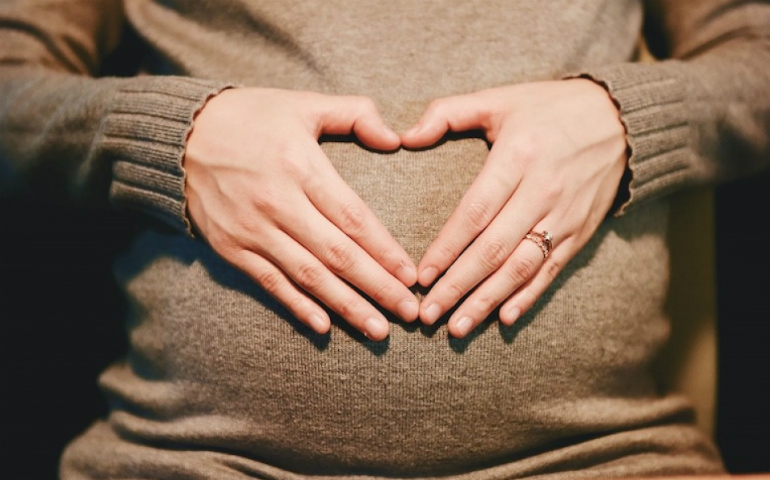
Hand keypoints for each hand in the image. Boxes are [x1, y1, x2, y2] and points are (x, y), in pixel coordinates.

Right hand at [184, 88, 418, 339]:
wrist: (179, 135)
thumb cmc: (250, 117)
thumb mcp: (303, 104)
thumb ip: (355, 113)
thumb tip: (395, 139)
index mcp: (300, 166)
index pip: (353, 218)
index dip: (385, 251)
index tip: (411, 276)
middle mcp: (277, 203)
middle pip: (337, 255)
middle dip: (377, 287)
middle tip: (409, 313)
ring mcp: (252, 230)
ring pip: (308, 276)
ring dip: (346, 306)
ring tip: (378, 329)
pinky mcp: (231, 248)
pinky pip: (270, 283)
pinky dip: (297, 306)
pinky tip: (324, 327)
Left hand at [401, 79, 627, 337]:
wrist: (621, 119)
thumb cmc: (549, 108)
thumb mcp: (499, 98)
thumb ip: (448, 113)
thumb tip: (404, 137)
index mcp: (518, 157)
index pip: (475, 212)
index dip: (446, 247)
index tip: (420, 276)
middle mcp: (542, 191)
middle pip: (494, 249)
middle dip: (458, 286)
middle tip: (428, 315)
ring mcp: (564, 216)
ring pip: (521, 267)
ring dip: (487, 301)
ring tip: (457, 328)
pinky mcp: (581, 232)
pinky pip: (552, 270)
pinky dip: (528, 297)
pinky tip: (504, 318)